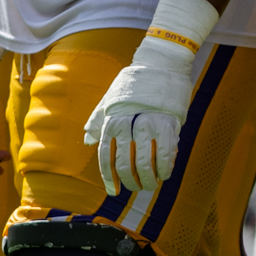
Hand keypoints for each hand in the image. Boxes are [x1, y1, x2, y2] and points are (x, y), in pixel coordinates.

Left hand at [85, 0, 217, 192]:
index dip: (109, 177)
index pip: (105, 155)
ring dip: (148, 179)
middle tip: (135, 188)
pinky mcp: (168, 122)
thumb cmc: (134, 84)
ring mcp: (149, 123)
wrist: (161, 64)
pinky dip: (165, 168)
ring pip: (145, 162)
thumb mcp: (111, 98)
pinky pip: (165, 153)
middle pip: (125, 162)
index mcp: (111, 119)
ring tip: (150, 185)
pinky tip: (165, 174)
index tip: (114, 191)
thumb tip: (86, 140)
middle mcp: (127, 122)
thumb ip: (98, 120)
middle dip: (130, 181)